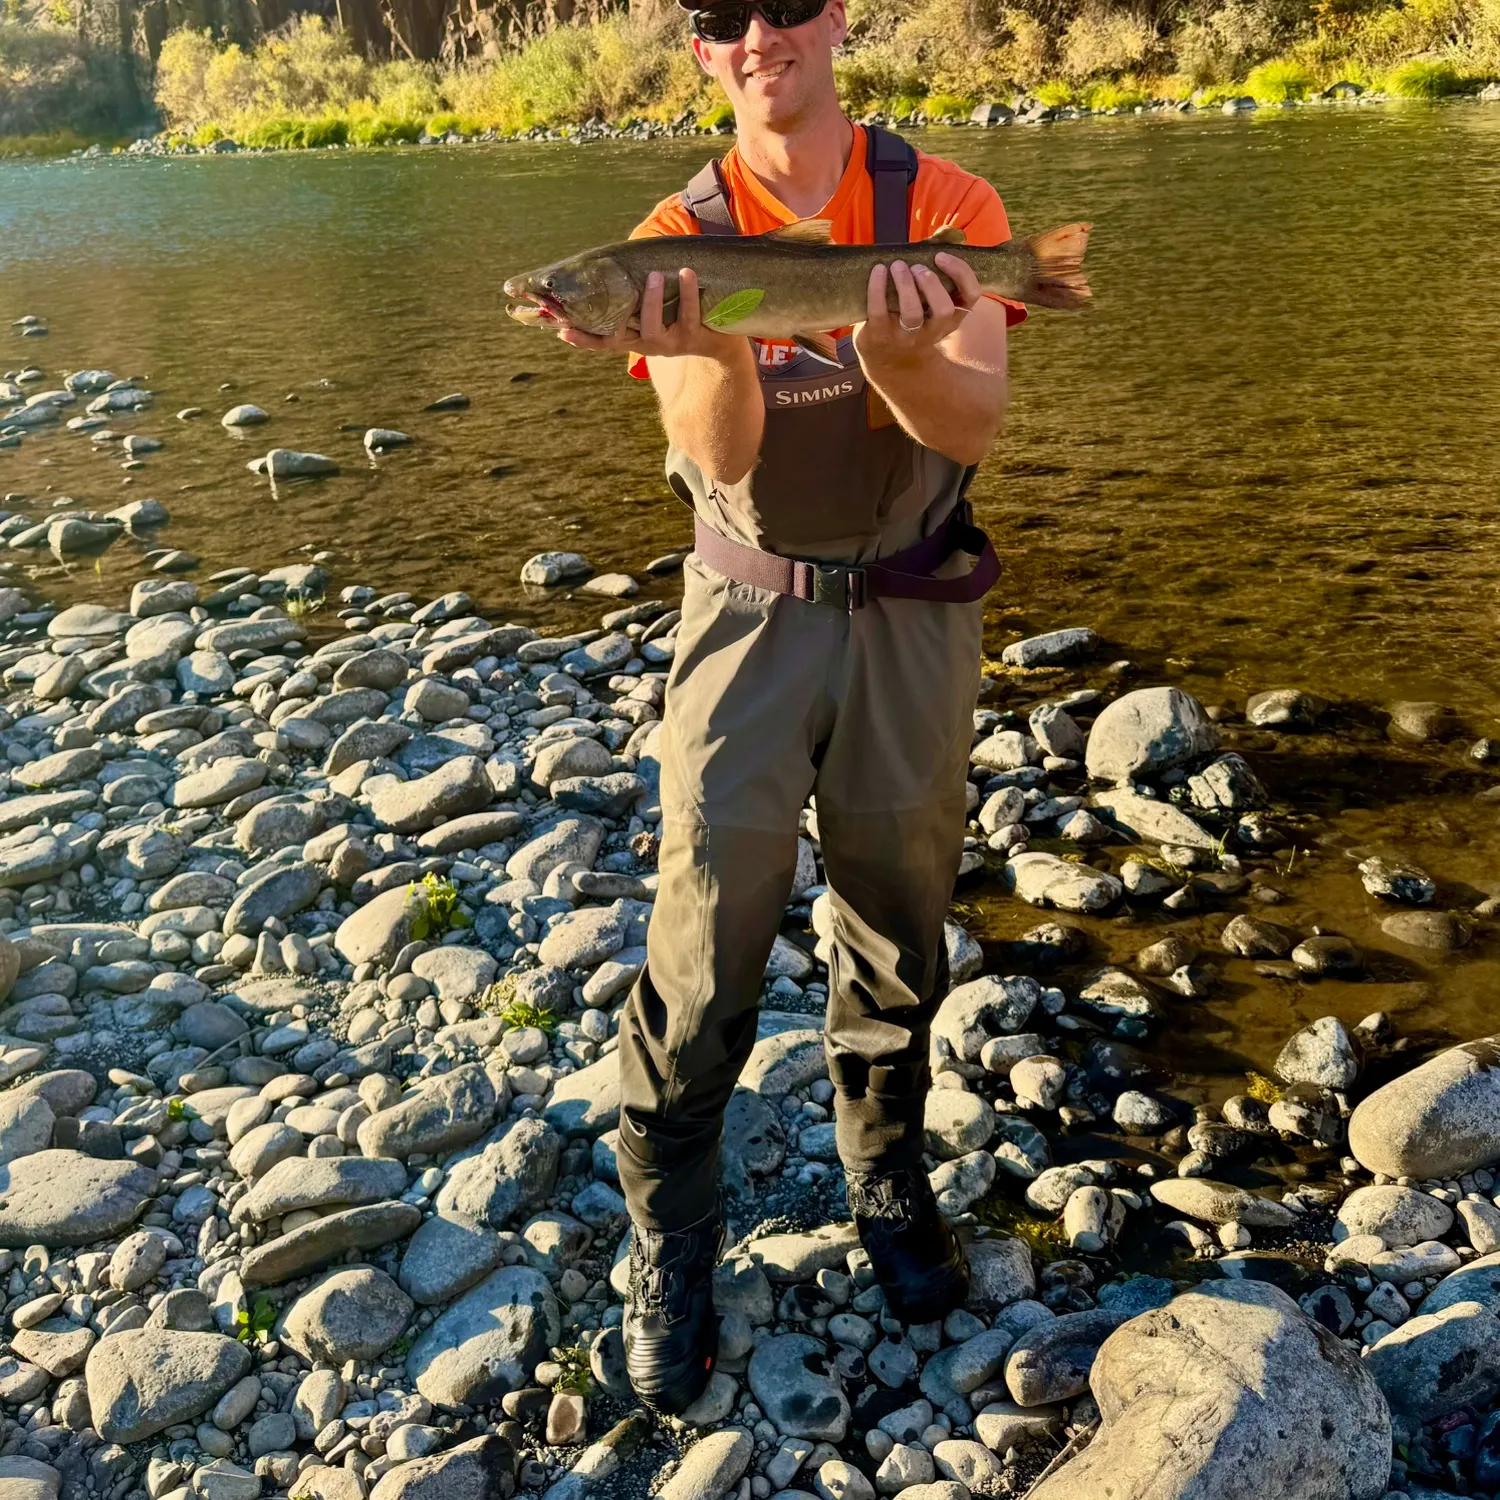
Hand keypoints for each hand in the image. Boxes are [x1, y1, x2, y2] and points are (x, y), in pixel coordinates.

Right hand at [555, 268, 742, 360]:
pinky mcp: (694, 338)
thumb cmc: (680, 315)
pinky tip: (687, 273)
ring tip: (655, 275)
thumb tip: (610, 258)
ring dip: (652, 300)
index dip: (583, 338)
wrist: (722, 342)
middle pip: (621, 335)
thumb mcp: (655, 309)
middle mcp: (648, 343)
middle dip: (613, 316)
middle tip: (612, 289)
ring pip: (654, 326)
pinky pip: (689, 314)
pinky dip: (689, 292)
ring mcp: (671, 343)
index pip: (603, 341)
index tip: (563, 330)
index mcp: (634, 338)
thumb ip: (633, 293)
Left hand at [853, 252, 981, 370]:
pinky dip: (877, 288)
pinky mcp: (880, 336)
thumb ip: (939, 270)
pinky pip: (879, 312)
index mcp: (952, 318)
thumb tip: (947, 232)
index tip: (941, 257)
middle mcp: (933, 330)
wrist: (890, 361)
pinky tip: (878, 270)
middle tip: (917, 268)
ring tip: (897, 266)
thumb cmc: (915, 319)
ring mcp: (906, 337)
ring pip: (912, 313)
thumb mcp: (932, 302)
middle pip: (944, 309)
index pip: (971, 296)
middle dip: (931, 283)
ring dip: (905, 284)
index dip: (961, 273)